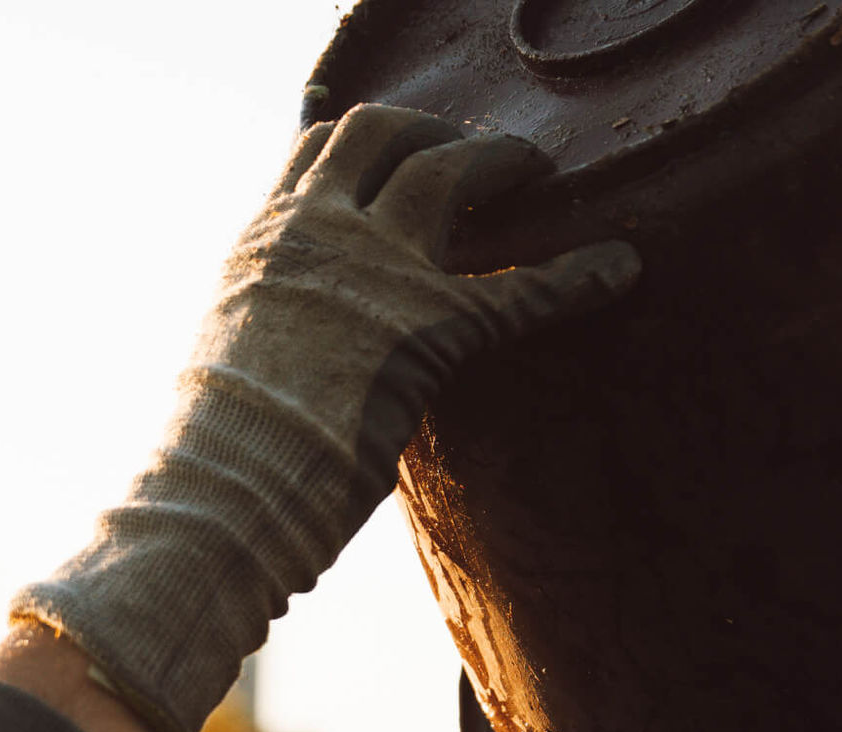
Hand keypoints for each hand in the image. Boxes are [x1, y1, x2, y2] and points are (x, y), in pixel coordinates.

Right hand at [10, 106, 638, 731]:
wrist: (224, 489)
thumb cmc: (221, 455)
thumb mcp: (232, 359)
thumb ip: (273, 326)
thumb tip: (285, 354)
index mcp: (264, 240)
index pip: (320, 147)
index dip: (374, 142)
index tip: (408, 151)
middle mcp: (316, 232)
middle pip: (383, 133)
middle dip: (437, 132)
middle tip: (482, 156)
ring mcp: (374, 269)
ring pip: (449, 170)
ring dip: (500, 162)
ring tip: (537, 170)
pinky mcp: (430, 324)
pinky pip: (522, 289)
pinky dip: (577, 275)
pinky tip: (620, 266)